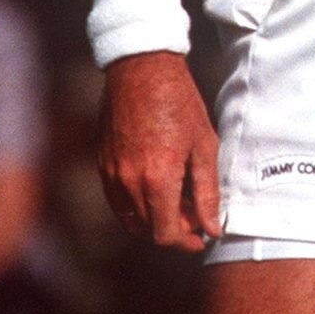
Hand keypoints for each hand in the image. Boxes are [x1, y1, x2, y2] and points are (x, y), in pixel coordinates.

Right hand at [99, 52, 221, 251]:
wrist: (142, 71)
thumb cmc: (179, 104)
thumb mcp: (204, 147)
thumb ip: (207, 193)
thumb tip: (211, 228)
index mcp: (158, 179)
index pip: (166, 235)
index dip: (186, 242)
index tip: (201, 237)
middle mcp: (129, 182)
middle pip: (149, 230)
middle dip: (175, 229)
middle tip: (195, 213)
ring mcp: (111, 175)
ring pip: (132, 219)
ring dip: (155, 219)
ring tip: (178, 199)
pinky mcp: (102, 165)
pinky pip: (118, 201)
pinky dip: (137, 205)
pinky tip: (156, 188)